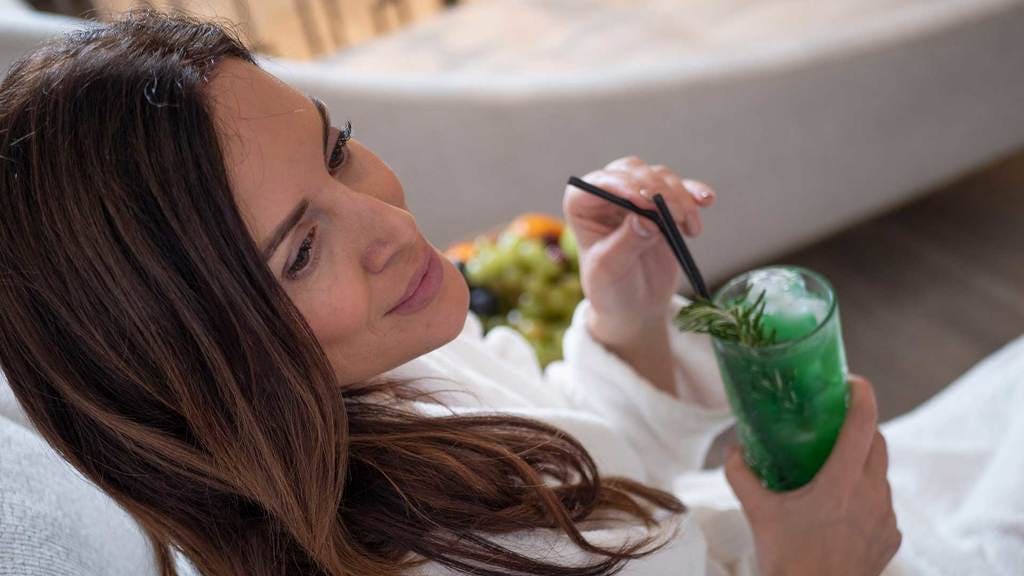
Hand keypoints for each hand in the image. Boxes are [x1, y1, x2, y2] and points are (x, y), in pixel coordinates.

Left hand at [562, 156, 715, 345]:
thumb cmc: (610, 289)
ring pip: (659, 177)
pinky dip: (694, 193)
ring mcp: (637, 197)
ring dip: (679, 196)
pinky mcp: (663, 205)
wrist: (636, 306)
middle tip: (672, 213)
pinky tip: (706, 202)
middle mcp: (608, 195)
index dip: (620, 185)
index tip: (642, 202)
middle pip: (632, 170)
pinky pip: (681, 189)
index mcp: (582, 206)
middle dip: (654, 188)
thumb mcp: (609, 270)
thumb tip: (646, 219)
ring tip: (688, 226)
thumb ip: (625, 243)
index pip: (597, 183)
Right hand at [725, 376, 902, 575]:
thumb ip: (741, 474)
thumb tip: (734, 449)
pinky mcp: (891, 538)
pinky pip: (882, 504)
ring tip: (835, 465)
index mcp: (841, 483)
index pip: (864, 424)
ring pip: (881, 474)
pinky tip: (842, 506)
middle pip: (879, 442)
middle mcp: (871, 495)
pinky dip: (866, 494)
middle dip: (862, 425)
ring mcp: (885, 518)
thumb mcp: (757, 512)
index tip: (851, 381)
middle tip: (837, 420)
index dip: (862, 396)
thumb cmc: (787, 560)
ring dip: (863, 462)